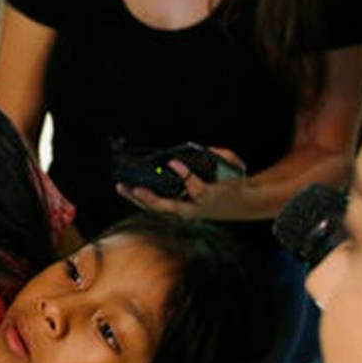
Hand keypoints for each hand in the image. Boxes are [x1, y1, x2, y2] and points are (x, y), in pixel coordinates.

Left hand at [116, 147, 247, 219]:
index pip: (196, 189)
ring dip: (139, 199)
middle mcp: (194, 208)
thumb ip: (224, 157)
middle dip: (151, 198)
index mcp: (210, 196)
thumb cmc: (233, 183)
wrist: (239, 204)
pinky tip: (129, 189)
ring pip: (158, 209)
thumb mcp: (236, 166)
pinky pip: (156, 207)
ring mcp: (184, 211)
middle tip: (136, 188)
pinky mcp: (177, 211)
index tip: (173, 162)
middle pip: (169, 207)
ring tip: (122, 187)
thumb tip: (206, 151)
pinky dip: (142, 199)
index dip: (185, 175)